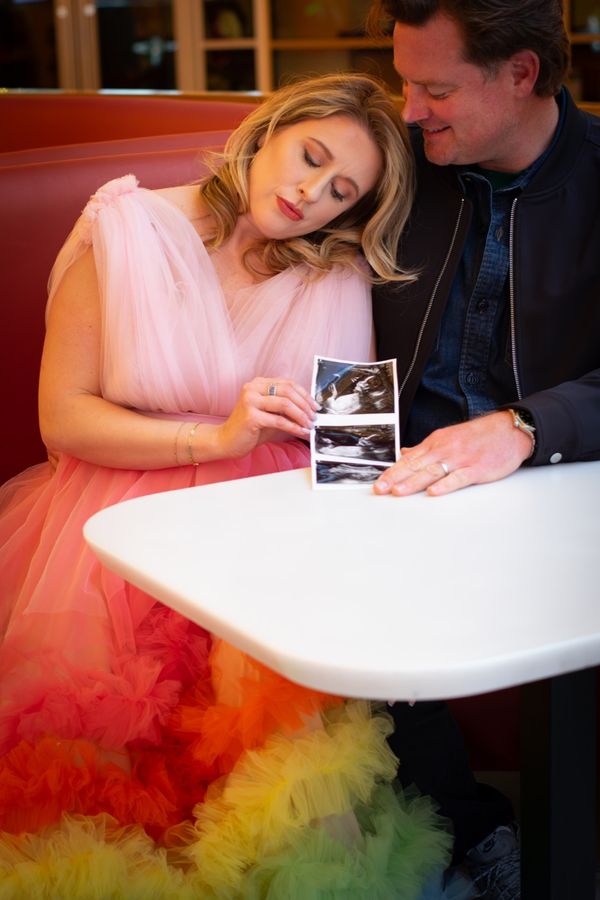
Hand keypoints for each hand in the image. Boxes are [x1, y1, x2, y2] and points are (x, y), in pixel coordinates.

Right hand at [216, 377, 317, 458]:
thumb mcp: (270, 414)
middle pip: (288, 391)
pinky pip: (279, 421)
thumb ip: (285, 408)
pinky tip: (301, 432)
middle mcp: (252, 388)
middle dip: (305, 405)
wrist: (226, 441)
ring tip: (309, 425)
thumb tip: (309, 410)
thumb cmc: (249, 429)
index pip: (287, 384)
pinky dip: (293, 427)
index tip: (314, 405)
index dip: (304, 394)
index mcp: (258, 384)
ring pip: (285, 404)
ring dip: (301, 416)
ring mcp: (250, 401)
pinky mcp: (251, 416)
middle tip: (314, 417)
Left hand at [373, 411, 533, 496]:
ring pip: (432, 472)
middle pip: (415, 466)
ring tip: (398, 492)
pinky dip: (445, 485)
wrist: (509, 431)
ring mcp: (460, 459)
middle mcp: (445, 450)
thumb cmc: (479, 436)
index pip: (409, 459)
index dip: (392, 472)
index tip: (378, 483)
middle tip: (380, 489)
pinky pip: (458, 478)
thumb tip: (405, 453)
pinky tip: (433, 492)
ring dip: (414, 482)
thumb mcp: (448, 438)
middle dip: (396, 478)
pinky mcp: (476, 469)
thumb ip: (426, 449)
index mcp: (436, 443)